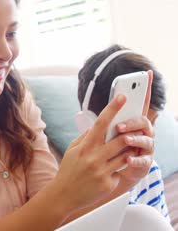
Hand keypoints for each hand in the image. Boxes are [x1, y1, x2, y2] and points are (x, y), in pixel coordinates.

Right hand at [54, 95, 129, 212]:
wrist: (63, 195)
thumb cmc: (68, 170)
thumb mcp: (73, 150)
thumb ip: (86, 137)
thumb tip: (98, 125)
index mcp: (85, 146)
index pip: (101, 123)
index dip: (112, 108)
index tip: (122, 97)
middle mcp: (94, 158)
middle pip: (121, 139)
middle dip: (130, 133)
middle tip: (135, 129)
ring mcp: (102, 171)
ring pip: (126, 155)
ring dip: (130, 149)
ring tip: (128, 147)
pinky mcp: (108, 183)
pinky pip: (120, 171)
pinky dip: (120, 167)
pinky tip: (112, 169)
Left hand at [115, 70, 154, 185]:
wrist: (107, 176)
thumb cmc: (106, 152)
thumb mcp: (103, 136)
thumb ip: (107, 124)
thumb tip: (105, 110)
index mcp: (132, 123)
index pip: (141, 103)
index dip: (145, 88)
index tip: (146, 73)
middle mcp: (142, 133)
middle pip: (143, 122)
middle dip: (132, 122)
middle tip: (119, 125)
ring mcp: (145, 148)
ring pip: (146, 140)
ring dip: (135, 139)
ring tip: (125, 139)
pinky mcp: (144, 164)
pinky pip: (143, 160)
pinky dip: (135, 160)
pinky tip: (127, 159)